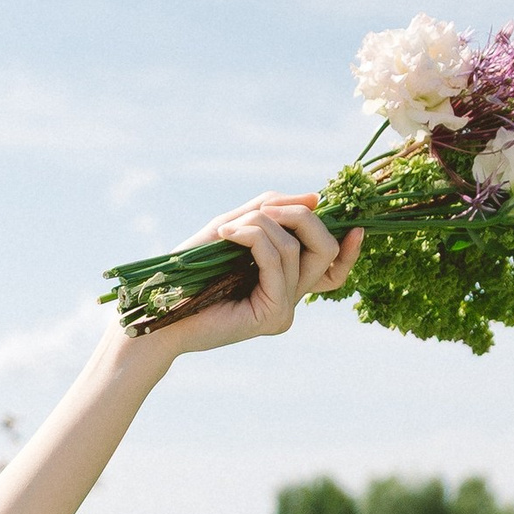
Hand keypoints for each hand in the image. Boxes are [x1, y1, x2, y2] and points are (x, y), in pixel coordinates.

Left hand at [154, 197, 362, 355]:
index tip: (354, 222)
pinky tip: (227, 234)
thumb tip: (316, 199)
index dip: (349, 247)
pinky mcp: (272, 315)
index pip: (333, 267)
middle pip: (325, 249)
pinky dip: (253, 237)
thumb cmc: (191, 271)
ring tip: (227, 228)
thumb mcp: (234, 227)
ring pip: (294, 248)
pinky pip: (276, 260)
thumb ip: (271, 210)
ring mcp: (284, 310)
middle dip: (297, 216)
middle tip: (259, 210)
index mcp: (286, 282)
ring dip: (260, 224)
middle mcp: (291, 299)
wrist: (159, 310)